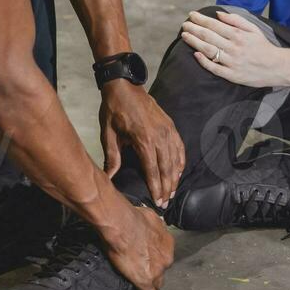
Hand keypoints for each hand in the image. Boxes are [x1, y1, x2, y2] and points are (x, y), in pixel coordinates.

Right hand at [97, 198, 173, 289]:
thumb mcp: (148, 216)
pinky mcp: (145, 281)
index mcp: (167, 243)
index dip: (156, 260)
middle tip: (143, 274)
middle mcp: (166, 258)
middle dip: (154, 273)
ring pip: (156, 284)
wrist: (121, 224)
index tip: (150, 262)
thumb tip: (147, 224)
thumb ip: (151, 225)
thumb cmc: (132, 217)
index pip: (163, 256)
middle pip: (161, 271)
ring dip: (151, 287)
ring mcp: (157, 271)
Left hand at [99, 81, 184, 208]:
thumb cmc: (114, 110)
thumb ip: (112, 157)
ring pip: (175, 159)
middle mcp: (159, 136)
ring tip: (172, 192)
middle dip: (167, 187)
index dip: (156, 188)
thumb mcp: (108, 134)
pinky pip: (180, 147)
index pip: (152, 170)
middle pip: (167, 168)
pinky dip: (181, 161)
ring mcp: (167, 130)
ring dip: (175, 177)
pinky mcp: (171, 126)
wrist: (124, 86)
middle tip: (166, 203)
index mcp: (143, 140)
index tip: (158, 201)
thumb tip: (109, 177)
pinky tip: (179, 171)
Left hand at [179, 10, 289, 88]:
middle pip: (209, 37)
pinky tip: (196, 55)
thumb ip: (236, 20)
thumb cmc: (263, 46)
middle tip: (184, 24)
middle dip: (194, 29)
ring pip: (209, 51)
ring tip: (185, 36)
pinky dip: (204, 62)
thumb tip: (218, 14)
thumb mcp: (253, 28)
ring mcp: (232, 62)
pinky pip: (215, 68)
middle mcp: (233, 48)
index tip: (191, 15)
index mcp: (238, 35)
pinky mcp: (232, 75)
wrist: (277, 67)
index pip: (215, 25)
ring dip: (195, 42)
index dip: (201, 19)